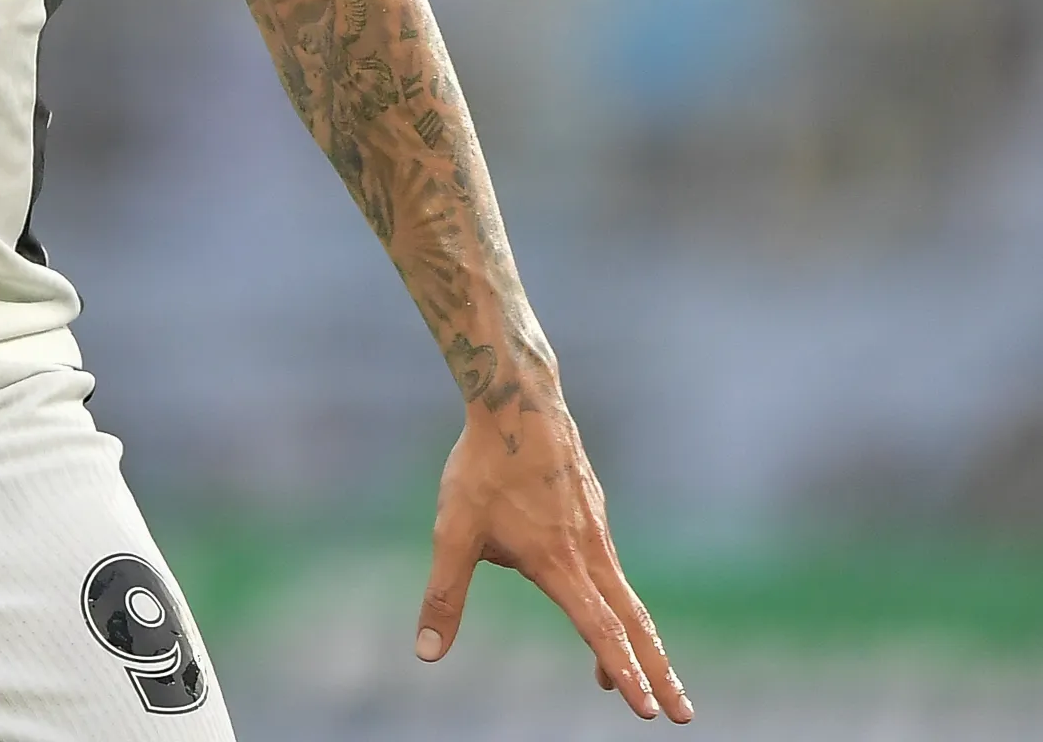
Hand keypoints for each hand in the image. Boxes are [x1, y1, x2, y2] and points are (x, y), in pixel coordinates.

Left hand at [418, 393, 690, 721]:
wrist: (517, 402)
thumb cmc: (482, 468)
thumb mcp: (452, 533)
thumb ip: (444, 597)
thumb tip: (427, 655)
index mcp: (558, 564)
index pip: (599, 631)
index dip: (624, 673)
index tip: (648, 712)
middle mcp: (589, 553)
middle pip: (633, 623)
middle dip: (660, 673)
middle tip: (684, 716)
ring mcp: (597, 531)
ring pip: (626, 596)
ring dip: (639, 641)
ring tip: (642, 679)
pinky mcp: (594, 512)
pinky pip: (610, 567)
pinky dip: (617, 602)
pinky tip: (597, 600)